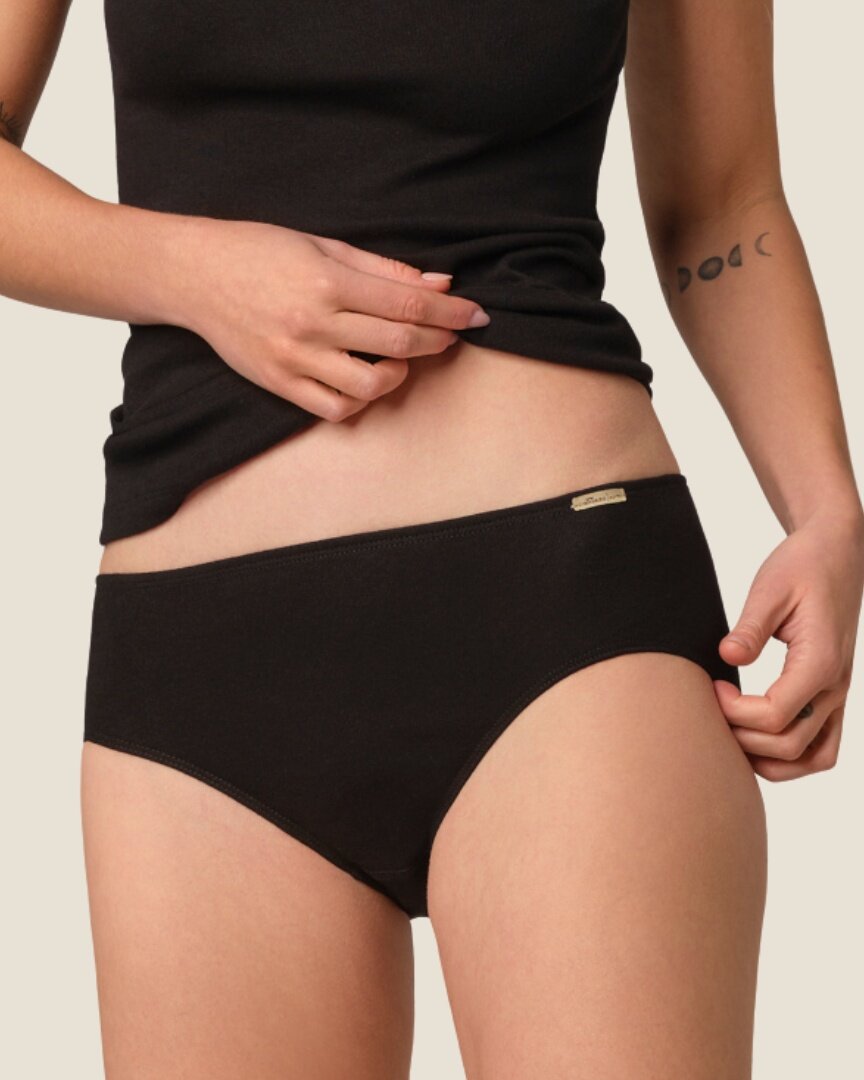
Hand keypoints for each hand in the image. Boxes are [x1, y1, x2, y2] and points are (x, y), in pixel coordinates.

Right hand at [180, 218, 489, 420]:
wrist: (192, 275)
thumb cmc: (258, 250)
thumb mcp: (322, 244)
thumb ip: (382, 268)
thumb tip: (439, 282)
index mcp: (327, 282)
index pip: (407, 303)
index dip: (450, 312)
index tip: (476, 315)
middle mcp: (312, 324)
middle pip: (398, 344)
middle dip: (438, 340)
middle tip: (453, 334)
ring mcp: (294, 359)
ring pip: (370, 385)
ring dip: (400, 374)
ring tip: (404, 359)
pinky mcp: (279, 383)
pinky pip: (334, 407)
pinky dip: (361, 399)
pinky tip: (367, 379)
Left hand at [713, 512, 863, 780]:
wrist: (837, 554)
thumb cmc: (802, 566)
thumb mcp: (770, 587)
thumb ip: (751, 626)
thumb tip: (728, 656)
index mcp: (820, 661)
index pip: (776, 715)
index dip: (735, 713)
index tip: (712, 688)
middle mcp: (836, 686)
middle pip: (789, 744)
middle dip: (743, 737)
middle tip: (714, 708)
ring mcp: (838, 694)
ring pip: (813, 758)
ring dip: (769, 759)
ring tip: (732, 734)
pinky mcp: (833, 695)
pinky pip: (822, 747)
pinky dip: (792, 757)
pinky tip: (757, 741)